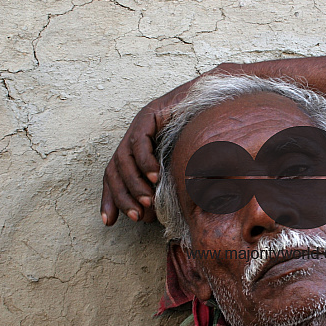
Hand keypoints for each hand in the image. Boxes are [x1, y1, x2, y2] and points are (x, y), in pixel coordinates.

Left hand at [101, 82, 192, 225]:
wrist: (215, 103)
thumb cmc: (203, 137)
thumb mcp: (180, 169)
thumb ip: (168, 187)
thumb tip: (156, 215)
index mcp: (136, 152)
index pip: (114, 177)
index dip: (110, 199)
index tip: (110, 222)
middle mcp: (133, 138)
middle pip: (114, 170)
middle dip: (122, 196)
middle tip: (136, 214)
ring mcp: (139, 125)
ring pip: (123, 158)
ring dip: (134, 183)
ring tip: (148, 200)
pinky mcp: (148, 115)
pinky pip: (138, 141)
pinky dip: (145, 162)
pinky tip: (155, 176)